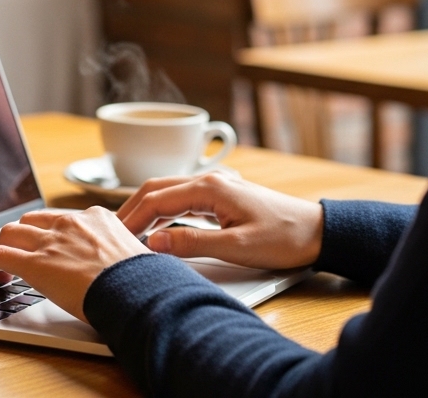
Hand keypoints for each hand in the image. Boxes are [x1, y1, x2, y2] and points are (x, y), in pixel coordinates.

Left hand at [0, 207, 148, 321]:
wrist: (136, 291)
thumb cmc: (142, 281)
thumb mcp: (138, 257)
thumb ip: (125, 255)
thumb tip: (134, 268)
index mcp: (97, 218)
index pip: (63, 218)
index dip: (50, 232)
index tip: (48, 243)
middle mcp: (71, 223)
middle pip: (33, 219)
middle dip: (22, 234)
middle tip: (18, 250)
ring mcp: (51, 241)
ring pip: (11, 232)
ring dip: (1, 245)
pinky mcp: (35, 263)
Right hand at [116, 172, 323, 269]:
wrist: (317, 232)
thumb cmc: (283, 239)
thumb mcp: (237, 247)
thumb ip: (193, 244)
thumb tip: (154, 244)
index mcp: (210, 188)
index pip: (156, 199)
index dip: (130, 219)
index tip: (113, 239)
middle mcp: (210, 180)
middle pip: (156, 189)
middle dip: (131, 211)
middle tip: (111, 235)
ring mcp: (216, 186)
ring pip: (168, 192)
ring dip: (145, 210)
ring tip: (127, 234)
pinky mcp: (222, 196)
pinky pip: (182, 199)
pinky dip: (163, 211)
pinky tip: (157, 229)